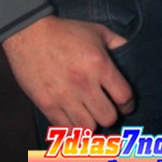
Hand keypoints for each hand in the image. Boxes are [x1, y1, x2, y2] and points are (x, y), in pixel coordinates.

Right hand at [2, 15, 134, 129]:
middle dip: (110, 114)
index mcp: (99, 64)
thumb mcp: (97, 31)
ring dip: (91, 122)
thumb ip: (118, 43)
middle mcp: (84, 83)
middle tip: (106, 108)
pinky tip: (74, 120)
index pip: (124, 97)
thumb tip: (132, 54)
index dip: (128, 104)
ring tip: (90, 115)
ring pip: (88, 128)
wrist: (30, 33)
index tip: (125, 104)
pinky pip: (65, 130)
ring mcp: (64, 96)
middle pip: (108, 117)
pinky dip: (72, 129)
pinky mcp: (47, 104)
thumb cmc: (66, 31)